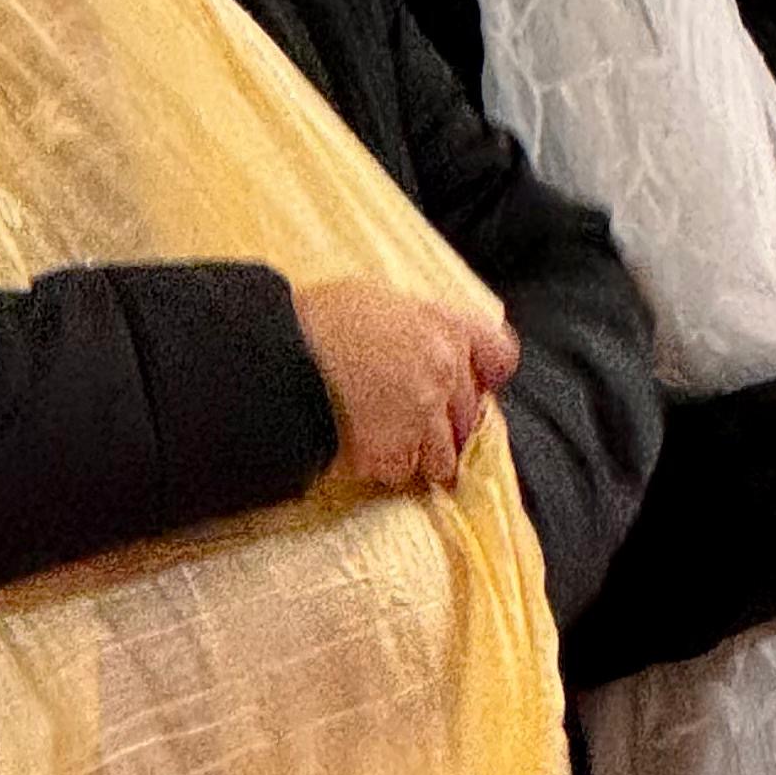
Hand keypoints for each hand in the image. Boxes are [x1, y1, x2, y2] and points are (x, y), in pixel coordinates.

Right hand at [293, 277, 519, 494]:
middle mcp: (444, 373)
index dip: (487, 374)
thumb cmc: (316, 322)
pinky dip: (387, 469)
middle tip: (410, 417)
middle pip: (469, 414)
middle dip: (445, 420)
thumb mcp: (376, 300)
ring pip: (444, 454)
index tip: (475, 383)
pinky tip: (361, 452)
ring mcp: (423, 418)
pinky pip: (405, 474)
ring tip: (386, 441)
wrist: (276, 359)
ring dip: (421, 453)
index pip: (499, 355)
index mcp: (444, 328)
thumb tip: (426, 344)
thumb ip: (418, 325)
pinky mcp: (395, 455)